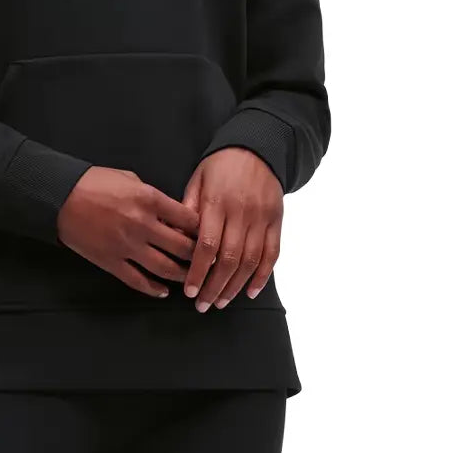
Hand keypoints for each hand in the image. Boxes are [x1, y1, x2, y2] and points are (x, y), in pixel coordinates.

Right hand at [56, 166, 201, 298]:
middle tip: (206, 261)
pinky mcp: (112, 262)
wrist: (60, 197)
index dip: (202, 228)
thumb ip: (152, 196)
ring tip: (190, 279)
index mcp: (149, 199)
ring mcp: (128, 246)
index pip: (189, 219)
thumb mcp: (129, 178)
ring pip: (165, 268)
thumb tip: (169, 212)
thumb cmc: (93, 182)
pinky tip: (163, 291)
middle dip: (198, 256)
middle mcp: (143, 224)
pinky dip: (154, 289)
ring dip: (182, 276)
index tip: (208, 234)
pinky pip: (139, 281)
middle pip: (183, 247)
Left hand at [181, 147, 282, 310]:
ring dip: (235, 286)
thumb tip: (175, 239)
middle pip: (229, 259)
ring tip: (221, 302)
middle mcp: (241, 212)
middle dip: (214, 287)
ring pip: (250, 261)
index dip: (198, 272)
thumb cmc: (220, 165)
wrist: (257, 147)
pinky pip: (272, 254)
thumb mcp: (197, 180)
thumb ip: (188, 210)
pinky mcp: (277, 221)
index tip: (189, 291)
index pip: (206, 245)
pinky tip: (250, 290)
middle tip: (203, 304)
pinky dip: (262, 276)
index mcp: (217, 202)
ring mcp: (262, 218)